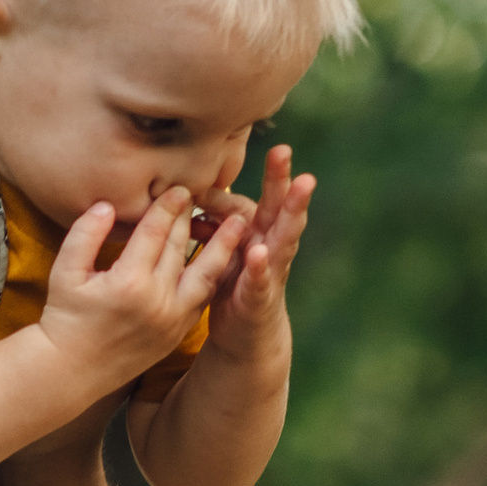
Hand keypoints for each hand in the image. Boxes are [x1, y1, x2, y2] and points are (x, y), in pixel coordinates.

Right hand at [42, 185, 246, 399]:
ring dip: (223, 248)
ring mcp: (171, 320)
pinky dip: (213, 277)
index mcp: (129, 282)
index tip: (179, 189)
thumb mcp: (65, 272)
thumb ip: (85, 234)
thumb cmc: (64, 318)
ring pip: (204, 275)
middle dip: (192, 219)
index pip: (154, 233)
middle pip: (181, 248)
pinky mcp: (176, 334)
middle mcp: (156, 300)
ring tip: (238, 225)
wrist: (72, 371)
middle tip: (204, 195)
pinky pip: (202, 299)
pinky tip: (221, 261)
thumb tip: (107, 205)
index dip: (168, 207)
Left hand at [201, 143, 314, 360]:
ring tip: (300, 187)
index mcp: (257, 231)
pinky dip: (261, 267)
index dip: (219, 196)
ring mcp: (271, 270)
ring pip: (284, 236)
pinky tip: (260, 252)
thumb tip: (186, 193)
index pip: (242, 202)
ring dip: (293, 212)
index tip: (196, 186)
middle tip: (283, 150)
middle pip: (278, 207)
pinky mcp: (262, 297)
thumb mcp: (219, 248)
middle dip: (282, 179)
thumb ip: (210, 221)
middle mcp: (270, 244)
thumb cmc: (232, 284)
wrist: (244, 335)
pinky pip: (262, 279)